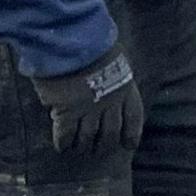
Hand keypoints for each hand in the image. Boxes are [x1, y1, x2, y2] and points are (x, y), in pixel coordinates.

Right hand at [30, 47, 144, 159]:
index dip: (132, 134)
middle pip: (111, 132)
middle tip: (98, 151)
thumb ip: (110, 75)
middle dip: (105, 144)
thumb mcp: (112, 59)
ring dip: (84, 146)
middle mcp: (110, 103)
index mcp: (125, 88)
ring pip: (89, 136)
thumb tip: (104, 82)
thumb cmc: (93, 44)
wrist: (74, 44)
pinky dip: (64, 143)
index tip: (129, 145)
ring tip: (80, 150)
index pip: (133, 117)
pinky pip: (66, 134)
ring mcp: (88, 110)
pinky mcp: (66, 112)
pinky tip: (62, 147)